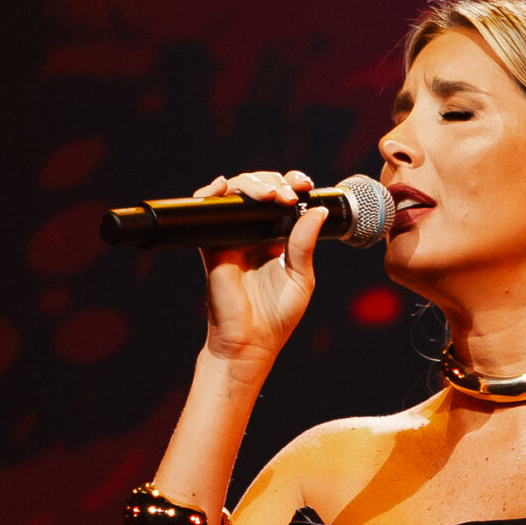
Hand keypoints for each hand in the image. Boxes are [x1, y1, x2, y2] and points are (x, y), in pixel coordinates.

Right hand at [195, 168, 324, 370]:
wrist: (249, 341)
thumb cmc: (277, 316)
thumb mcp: (301, 278)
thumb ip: (304, 244)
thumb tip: (317, 210)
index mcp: (278, 239)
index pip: (283, 201)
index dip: (291, 185)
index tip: (303, 183)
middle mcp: (254, 234)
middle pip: (259, 191)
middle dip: (273, 182)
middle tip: (287, 195)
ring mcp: (232, 237)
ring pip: (236, 194)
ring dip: (250, 183)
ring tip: (268, 195)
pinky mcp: (212, 244)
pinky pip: (208, 211)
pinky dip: (212, 193)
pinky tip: (224, 187)